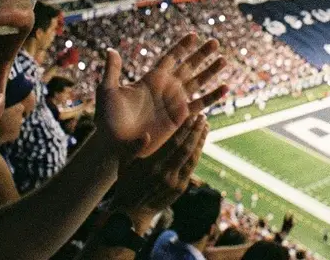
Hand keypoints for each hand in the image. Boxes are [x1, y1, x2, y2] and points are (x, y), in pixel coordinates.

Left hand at [98, 33, 226, 157]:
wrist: (115, 144)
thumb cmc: (107, 119)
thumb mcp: (107, 92)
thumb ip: (112, 71)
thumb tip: (110, 50)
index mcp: (151, 79)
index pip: (171, 57)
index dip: (182, 46)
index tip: (194, 35)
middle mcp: (166, 87)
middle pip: (188, 66)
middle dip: (201, 54)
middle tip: (215, 42)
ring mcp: (174, 102)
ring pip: (197, 82)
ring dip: (210, 71)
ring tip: (224, 60)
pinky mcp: (180, 118)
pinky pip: (200, 104)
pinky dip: (212, 96)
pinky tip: (225, 87)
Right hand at [110, 115, 208, 230]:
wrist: (133, 212)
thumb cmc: (127, 183)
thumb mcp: (124, 165)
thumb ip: (133, 148)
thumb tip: (145, 134)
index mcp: (152, 166)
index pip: (173, 143)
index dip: (184, 129)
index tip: (191, 116)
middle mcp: (166, 174)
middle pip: (186, 149)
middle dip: (196, 132)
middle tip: (203, 117)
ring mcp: (175, 182)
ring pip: (192, 159)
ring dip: (200, 142)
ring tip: (205, 127)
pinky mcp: (181, 188)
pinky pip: (191, 168)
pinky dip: (197, 155)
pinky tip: (200, 144)